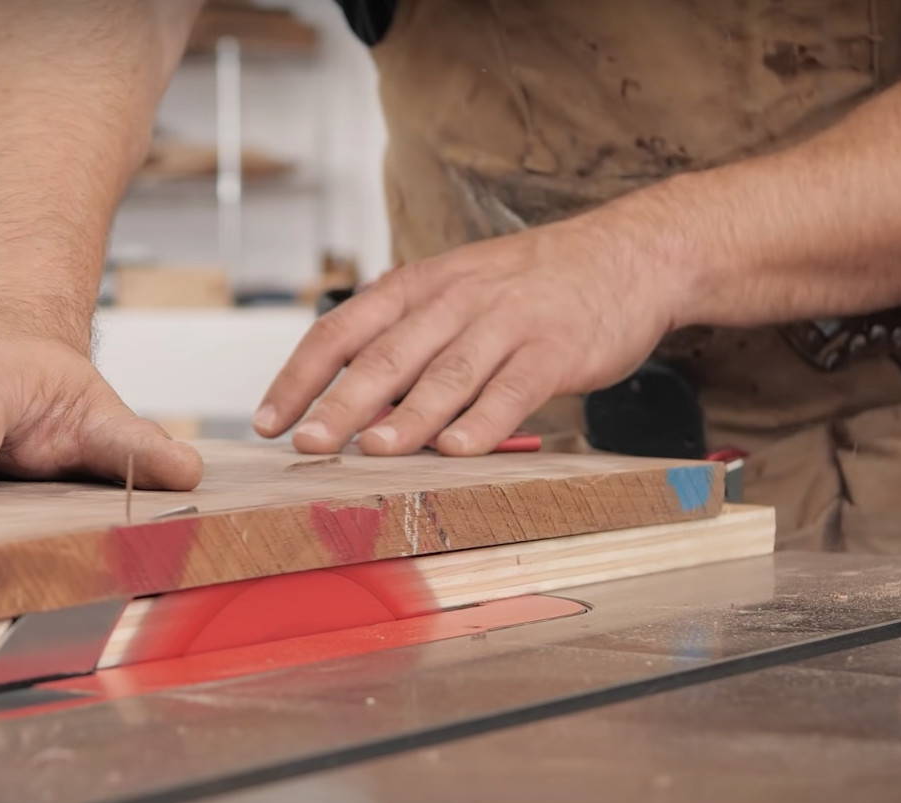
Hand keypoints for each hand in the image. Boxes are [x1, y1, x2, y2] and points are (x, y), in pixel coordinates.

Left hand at [253, 210, 685, 455]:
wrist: (632, 253)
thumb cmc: (531, 287)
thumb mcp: (457, 291)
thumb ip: (407, 338)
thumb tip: (349, 404)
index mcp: (419, 286)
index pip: (341, 329)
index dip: (299, 376)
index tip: (268, 421)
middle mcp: (456, 299)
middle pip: (385, 355)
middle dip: (339, 402)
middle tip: (306, 445)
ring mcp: (508, 322)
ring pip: (446, 372)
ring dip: (407, 416)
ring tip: (373, 452)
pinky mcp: (556, 349)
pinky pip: (513, 388)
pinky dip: (484, 421)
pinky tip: (458, 451)